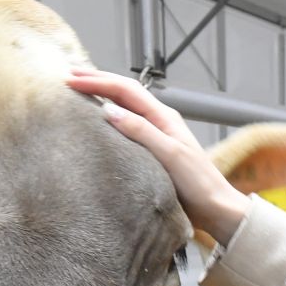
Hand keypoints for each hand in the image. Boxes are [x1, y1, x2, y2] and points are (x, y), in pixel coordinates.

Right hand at [67, 69, 248, 245]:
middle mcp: (160, 120)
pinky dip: (110, 115)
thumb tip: (109, 110)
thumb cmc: (198, 184)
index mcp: (164, 117)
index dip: (98, 82)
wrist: (216, 208)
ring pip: (125, 106)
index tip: (72, 81)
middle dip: (97, 81)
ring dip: (103, 94)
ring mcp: (157, 134)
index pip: (126, 90)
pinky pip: (128, 124)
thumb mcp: (170, 155)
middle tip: (69, 77)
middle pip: (124, 92)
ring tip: (80, 89)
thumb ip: (141, 132)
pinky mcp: (154, 150)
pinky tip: (99, 119)